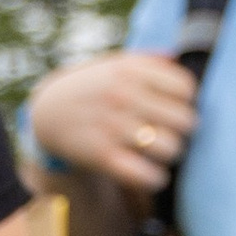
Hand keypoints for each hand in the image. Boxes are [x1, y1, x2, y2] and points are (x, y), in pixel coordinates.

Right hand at [26, 50, 200, 201]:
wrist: (48, 112)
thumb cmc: (92, 87)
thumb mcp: (115, 64)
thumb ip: (148, 60)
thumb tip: (176, 57)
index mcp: (130, 71)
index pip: (185, 88)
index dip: (187, 101)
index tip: (176, 106)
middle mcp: (123, 97)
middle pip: (184, 120)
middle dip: (183, 129)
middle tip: (172, 132)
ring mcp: (112, 127)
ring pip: (170, 148)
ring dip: (170, 153)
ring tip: (160, 151)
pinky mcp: (102, 157)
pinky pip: (146, 175)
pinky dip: (154, 178)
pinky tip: (150, 173)